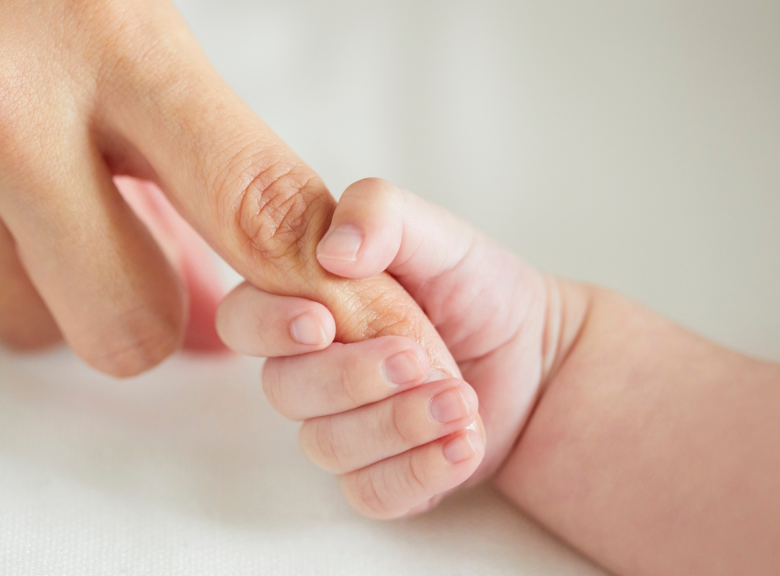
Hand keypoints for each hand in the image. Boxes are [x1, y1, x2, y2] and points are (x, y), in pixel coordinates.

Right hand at [0, 0, 455, 377]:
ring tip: (61, 200)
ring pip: (33, 325)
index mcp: (108, 45)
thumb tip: (267, 275)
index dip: (305, 280)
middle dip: (157, 314)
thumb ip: (214, 152)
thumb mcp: (138, 23)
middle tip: (155, 252)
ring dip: (66, 290)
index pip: (245, 201)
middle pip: (129, 326)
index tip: (340, 314)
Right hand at [215, 178, 585, 516]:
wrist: (535, 354)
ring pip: (328, 447)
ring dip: (397, 424)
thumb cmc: (475, 288)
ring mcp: (342, 428)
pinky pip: (372, 493)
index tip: (321, 323)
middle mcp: (311, 370)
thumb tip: (332, 248)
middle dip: (351, 378)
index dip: (269, 327)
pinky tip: (464, 442)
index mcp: (306, 303)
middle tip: (416, 358)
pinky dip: (421, 471)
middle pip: (286, 390)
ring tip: (461, 399)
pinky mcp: (379, 476)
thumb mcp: (439, 235)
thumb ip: (382, 214)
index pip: (244, 318)